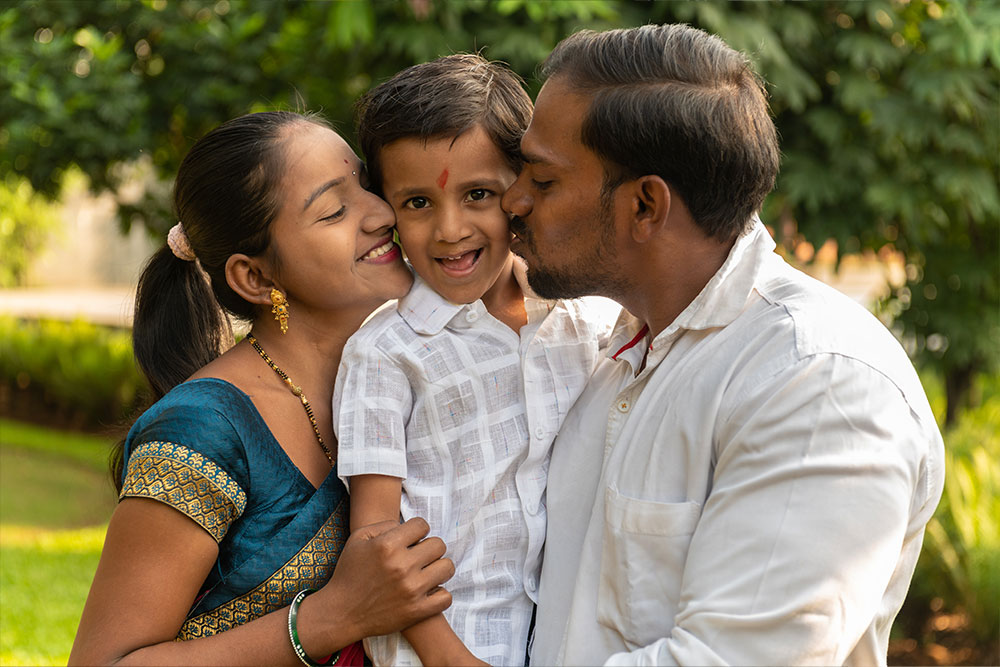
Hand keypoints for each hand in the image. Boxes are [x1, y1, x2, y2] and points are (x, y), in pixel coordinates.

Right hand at [316, 517, 454, 640]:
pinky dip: (439, 594)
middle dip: (430, 547)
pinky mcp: (417, 611)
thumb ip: (385, 524)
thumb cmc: (349, 572)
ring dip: (438, 568)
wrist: (341, 613)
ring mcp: (411, 590)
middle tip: (419, 556)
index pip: (422, 525)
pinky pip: (446, 597)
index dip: (417, 530)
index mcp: (387, 545)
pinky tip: (427, 591)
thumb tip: (407, 525)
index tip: (411, 540)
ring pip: (447, 568)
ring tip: (426, 572)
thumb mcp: (358, 539)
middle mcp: (401, 566)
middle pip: (439, 545)